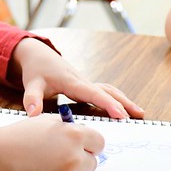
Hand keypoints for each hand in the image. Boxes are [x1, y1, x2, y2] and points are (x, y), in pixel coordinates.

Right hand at [0, 114, 103, 170]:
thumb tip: (83, 136)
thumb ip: (69, 128)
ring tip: (50, 163)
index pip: (99, 142)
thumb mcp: (47, 121)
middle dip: (81, 158)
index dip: (91, 143)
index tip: (86, 145)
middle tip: (64, 154)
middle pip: (92, 162)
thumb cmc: (19, 137)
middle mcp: (74, 157)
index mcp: (74, 135)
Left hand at [10, 38, 143, 118]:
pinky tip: (123, 108)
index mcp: (72, 82)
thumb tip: (34, 114)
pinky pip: (104, 92)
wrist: (39, 55)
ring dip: (124, 100)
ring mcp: (85, 83)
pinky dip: (116, 99)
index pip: (93, 94)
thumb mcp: (31, 84)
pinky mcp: (85, 85)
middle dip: (124, 103)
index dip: (108, 104)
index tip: (121, 115)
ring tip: (139, 113)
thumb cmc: (36, 70)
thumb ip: (32, 98)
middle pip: (107, 91)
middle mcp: (82, 81)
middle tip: (139, 115)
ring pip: (109, 90)